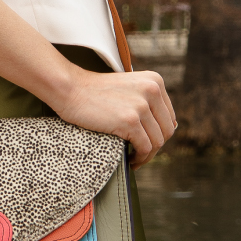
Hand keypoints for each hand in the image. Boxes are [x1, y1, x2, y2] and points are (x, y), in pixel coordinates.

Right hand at [54, 67, 176, 167]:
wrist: (71, 89)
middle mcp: (152, 90)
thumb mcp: (130, 87)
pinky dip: (139, 158)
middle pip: (167, 130)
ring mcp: (141, 105)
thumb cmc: (96, 91)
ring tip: (135, 158)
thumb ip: (148, 101)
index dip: (159, 134)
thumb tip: (169, 127)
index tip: (146, 142)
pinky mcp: (130, 120)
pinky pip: (145, 148)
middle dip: (154, 146)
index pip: (169, 117)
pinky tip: (130, 159)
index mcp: (155, 81)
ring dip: (147, 155)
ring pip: (158, 142)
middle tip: (140, 153)